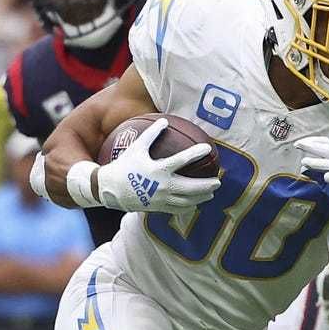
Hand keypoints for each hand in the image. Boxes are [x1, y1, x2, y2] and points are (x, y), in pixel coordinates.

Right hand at [93, 118, 220, 212]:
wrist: (110, 189)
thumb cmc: (124, 165)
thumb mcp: (136, 147)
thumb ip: (151, 134)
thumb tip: (164, 120)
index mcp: (158, 169)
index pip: (182, 160)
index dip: (196, 153)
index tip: (208, 149)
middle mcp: (162, 186)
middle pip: (190, 188)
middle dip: (206, 185)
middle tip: (218, 182)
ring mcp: (161, 199)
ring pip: (187, 201)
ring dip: (201, 198)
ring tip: (211, 194)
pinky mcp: (157, 208)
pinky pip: (177, 209)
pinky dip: (188, 207)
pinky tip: (195, 203)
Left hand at [296, 135, 328, 221]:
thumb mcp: (328, 181)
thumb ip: (317, 173)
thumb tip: (302, 167)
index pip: (327, 144)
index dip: (313, 142)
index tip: (298, 144)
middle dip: (312, 147)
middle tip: (298, 145)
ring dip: (319, 162)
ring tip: (305, 162)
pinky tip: (326, 178)